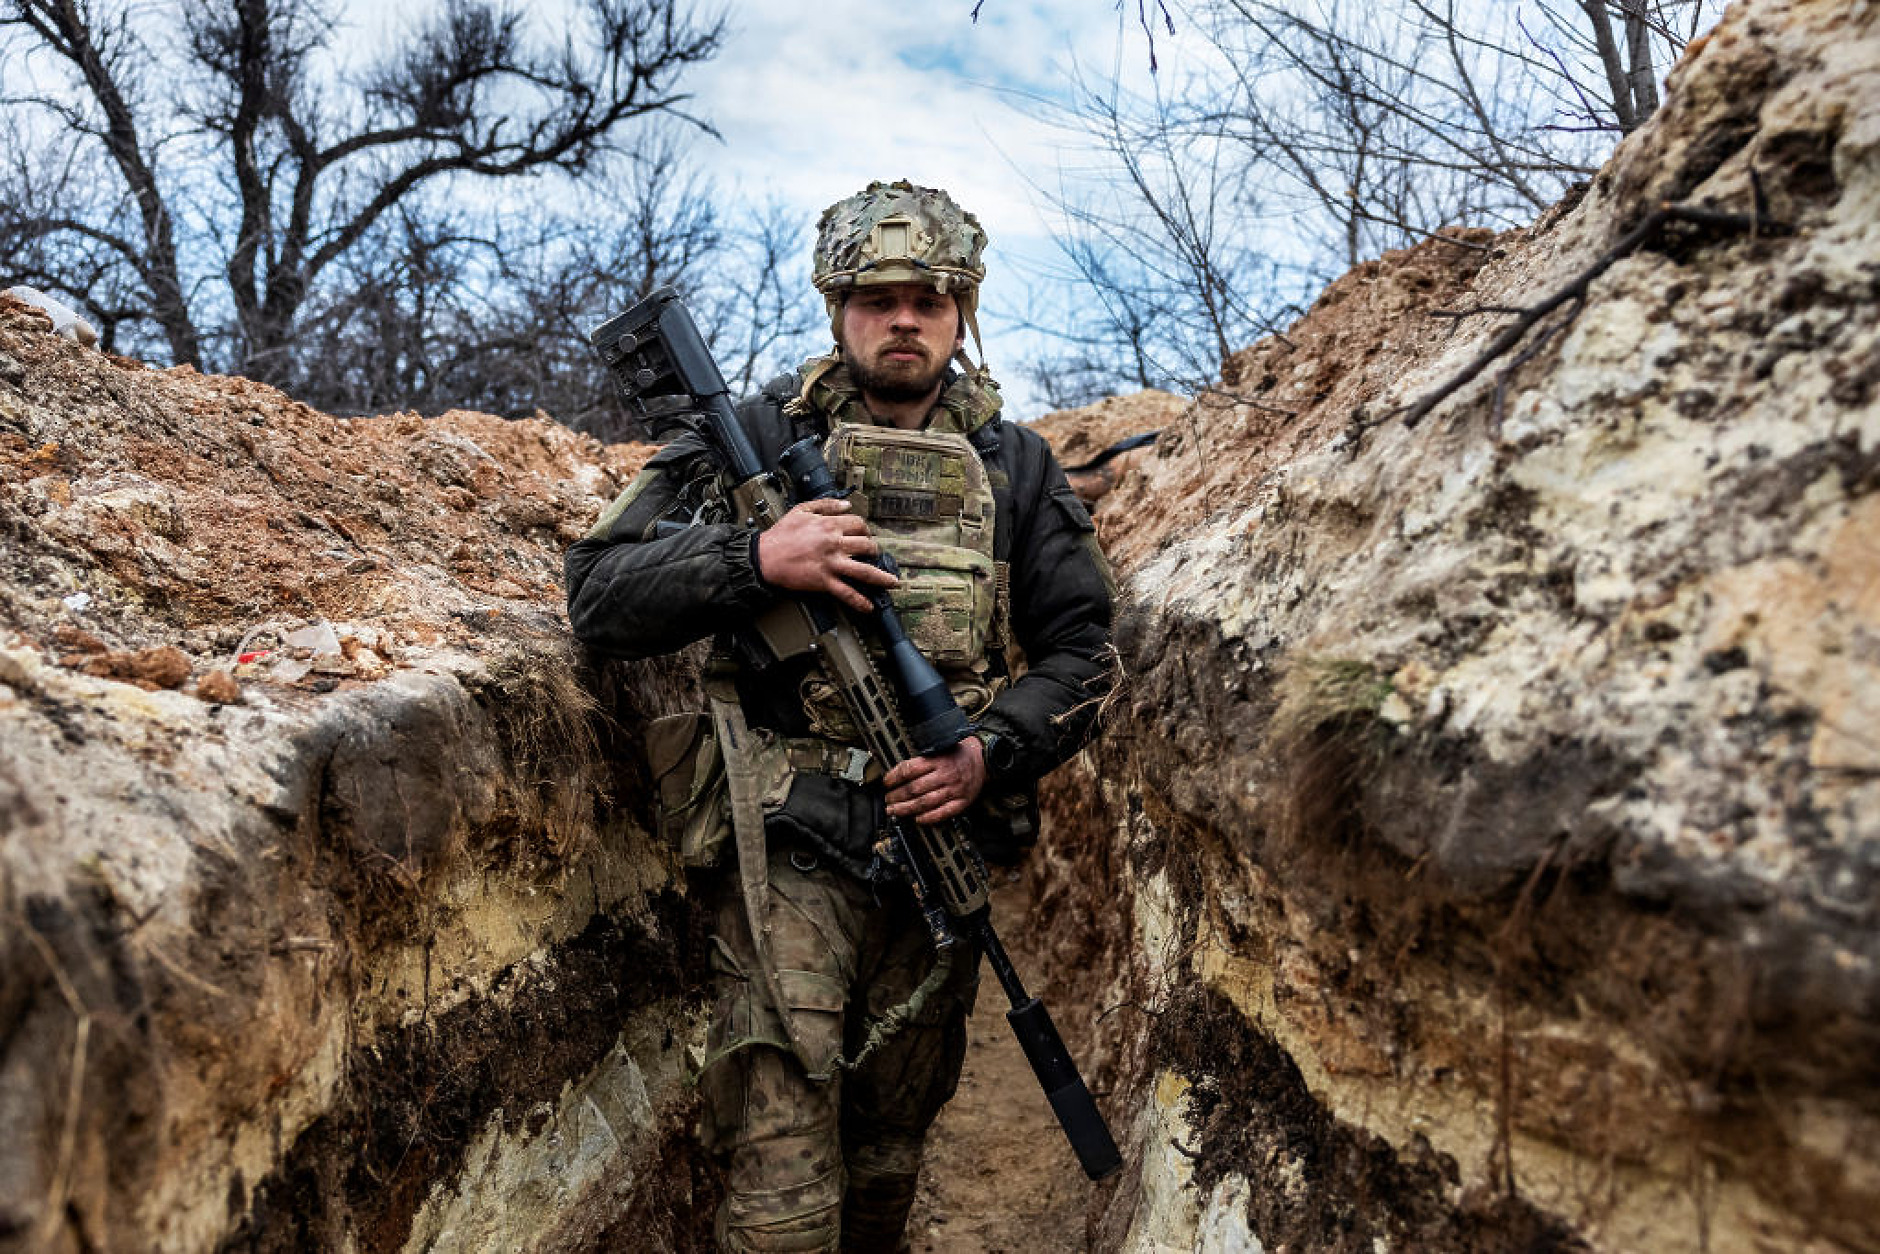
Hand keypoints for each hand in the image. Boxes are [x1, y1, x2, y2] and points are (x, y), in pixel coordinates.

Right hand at [755, 498, 897, 613]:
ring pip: (865, 571)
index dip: (865, 529)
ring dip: (882, 577)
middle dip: (874, 550)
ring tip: (892, 582)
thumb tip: (846, 503)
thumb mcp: (802, 510)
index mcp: (829, 524)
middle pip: (867, 546)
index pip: (858, 524)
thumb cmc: (780, 535)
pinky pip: (846, 593)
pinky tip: (868, 606)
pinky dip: (859, 601)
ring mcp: (831, 564)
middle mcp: (834, 543)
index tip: (864, 534)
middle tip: (874, 555)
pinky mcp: (824, 581)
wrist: (764, 556)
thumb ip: (826, 504)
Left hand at [883, 736, 985, 825]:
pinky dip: (929, 818)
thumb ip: (921, 761)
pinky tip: (917, 819)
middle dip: (896, 796)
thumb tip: (897, 773)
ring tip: (894, 811)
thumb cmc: (956, 755)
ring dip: (906, 809)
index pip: (909, 769)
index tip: (886, 783)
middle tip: (887, 800)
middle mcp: (945, 775)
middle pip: (914, 788)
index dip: (894, 777)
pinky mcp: (962, 802)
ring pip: (925, 802)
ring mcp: (954, 789)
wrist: (982, 760)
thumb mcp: (939, 750)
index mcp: (937, 760)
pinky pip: (943, 813)